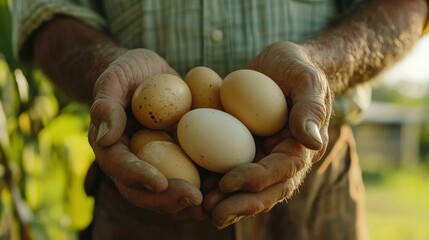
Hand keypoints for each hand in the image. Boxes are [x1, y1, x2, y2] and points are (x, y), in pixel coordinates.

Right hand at [88, 48, 204, 218]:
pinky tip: (227, 185)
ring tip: (215, 202)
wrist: (148, 73)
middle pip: (145, 190)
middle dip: (169, 199)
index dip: (138, 177)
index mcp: (112, 146)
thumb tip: (104, 138)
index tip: (160, 182)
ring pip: (169, 191)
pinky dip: (206, 185)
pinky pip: (190, 176)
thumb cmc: (128, 71)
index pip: (120, 167)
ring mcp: (157, 162)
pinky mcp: (178, 158)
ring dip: (190, 201)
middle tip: (195, 199)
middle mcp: (133, 161)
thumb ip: (106, 105)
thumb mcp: (114, 79)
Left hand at [204, 41, 331, 227]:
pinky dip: (213, 183)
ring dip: (224, 202)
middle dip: (239, 204)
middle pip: (264, 191)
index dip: (255, 180)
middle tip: (212, 212)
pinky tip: (192, 187)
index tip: (227, 183)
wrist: (281, 64)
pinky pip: (228, 169)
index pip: (280, 172)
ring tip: (199, 207)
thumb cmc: (296, 67)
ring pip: (245, 189)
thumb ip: (310, 109)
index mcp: (299, 148)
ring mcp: (260, 156)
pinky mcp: (241, 149)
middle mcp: (280, 158)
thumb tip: (312, 141)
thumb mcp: (306, 80)